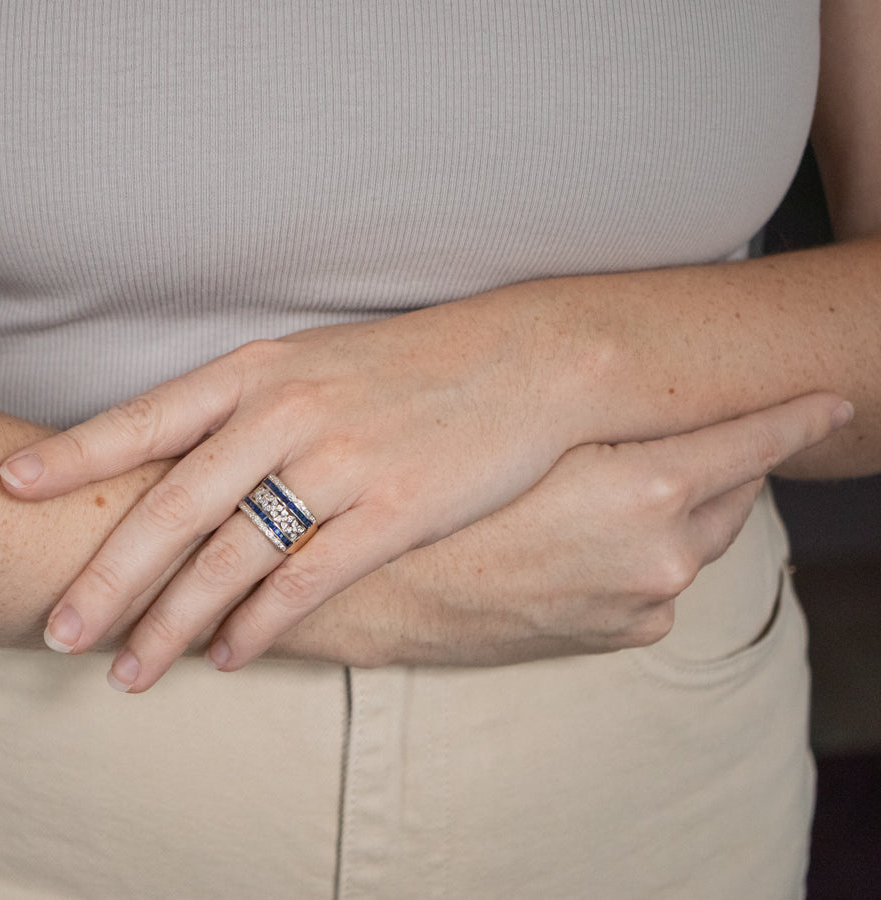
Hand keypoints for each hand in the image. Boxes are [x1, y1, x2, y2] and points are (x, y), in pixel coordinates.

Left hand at [0, 299, 581, 690]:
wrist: (520, 361)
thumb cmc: (408, 365)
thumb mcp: (312, 362)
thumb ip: (243, 406)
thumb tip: (175, 456)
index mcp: (256, 372)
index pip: (144, 418)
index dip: (72, 453)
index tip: (7, 484)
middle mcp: (285, 413)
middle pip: (171, 506)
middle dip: (106, 576)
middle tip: (56, 632)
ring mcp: (339, 461)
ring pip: (231, 557)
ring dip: (173, 623)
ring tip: (130, 672)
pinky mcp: (393, 508)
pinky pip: (305, 581)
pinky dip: (259, 626)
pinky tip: (228, 658)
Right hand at [275, 392, 854, 667]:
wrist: (381, 592)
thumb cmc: (440, 501)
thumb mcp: (527, 438)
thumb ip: (612, 420)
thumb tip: (658, 400)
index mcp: (646, 489)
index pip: (755, 443)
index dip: (798, 417)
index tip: (833, 400)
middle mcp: (662, 552)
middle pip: (732, 490)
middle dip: (717, 458)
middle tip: (670, 428)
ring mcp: (642, 600)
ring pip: (696, 539)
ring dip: (677, 508)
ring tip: (613, 484)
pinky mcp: (617, 633)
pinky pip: (659, 581)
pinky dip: (644, 556)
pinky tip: (586, 537)